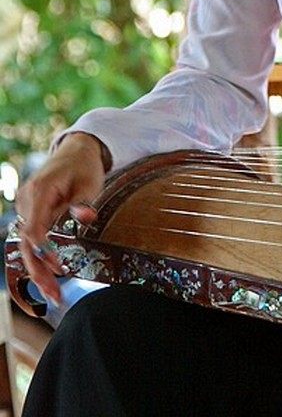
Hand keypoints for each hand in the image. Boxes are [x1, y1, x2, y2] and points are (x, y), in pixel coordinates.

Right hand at [14, 133, 107, 304]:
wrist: (76, 151)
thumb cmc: (84, 166)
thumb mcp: (90, 182)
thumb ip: (84, 202)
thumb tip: (86, 217)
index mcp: (39, 192)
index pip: (34, 228)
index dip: (42, 251)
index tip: (57, 268)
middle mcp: (26, 201)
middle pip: (26, 242)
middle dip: (38, 271)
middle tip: (54, 295)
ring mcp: (26, 208)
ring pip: (25, 245)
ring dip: (37, 270)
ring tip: (53, 295)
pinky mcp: (31, 213)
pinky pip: (30, 239)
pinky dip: (37, 259)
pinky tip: (47, 279)